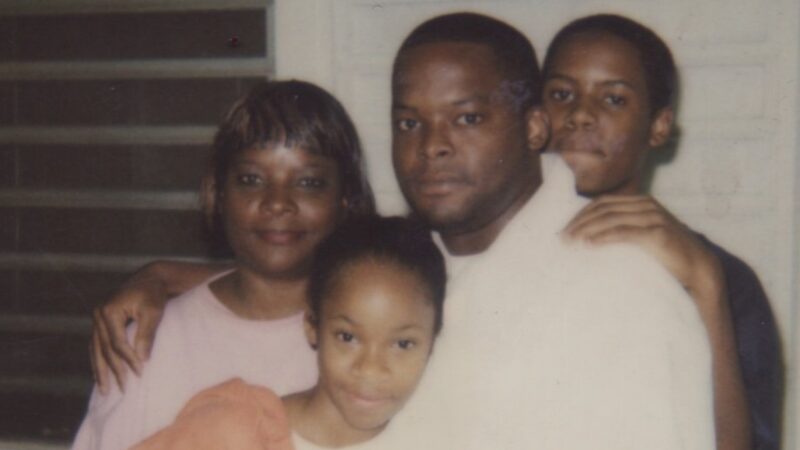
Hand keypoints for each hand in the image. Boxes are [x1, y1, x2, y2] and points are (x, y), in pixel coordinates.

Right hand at [90, 267, 167, 393]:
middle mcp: (98, 314)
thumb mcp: (153, 312)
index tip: (139, 373)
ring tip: (104, 390)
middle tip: (122, 389)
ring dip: (100, 370)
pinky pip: (97, 344)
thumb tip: (141, 360)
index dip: (128, 360)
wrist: (150, 279)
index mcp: (109, 311)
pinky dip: (99, 359)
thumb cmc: (154, 294)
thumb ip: (146, 335)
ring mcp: (96, 317)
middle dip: (113, 370)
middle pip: (104, 349)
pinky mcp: (100, 321)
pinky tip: (100, 373)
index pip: (117, 343)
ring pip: (96, 349)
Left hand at [562, 195, 723, 309]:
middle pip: (602, 208)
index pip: (602, 203)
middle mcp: (646, 205)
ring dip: (586, 230)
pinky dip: (604, 237)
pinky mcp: (658, 234)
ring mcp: (653, 217)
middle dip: (579, 222)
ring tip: (571, 242)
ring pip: (610, 218)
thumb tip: (591, 238)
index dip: (580, 215)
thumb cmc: (668, 254)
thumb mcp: (643, 235)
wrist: (700, 267)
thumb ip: (624, 229)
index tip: (565, 230)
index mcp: (641, 202)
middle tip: (562, 238)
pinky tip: (589, 245)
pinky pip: (625, 232)